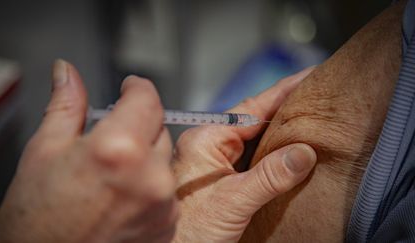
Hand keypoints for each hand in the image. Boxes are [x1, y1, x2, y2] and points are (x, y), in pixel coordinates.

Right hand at [0, 60, 176, 242]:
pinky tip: (121, 196)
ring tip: (110, 176)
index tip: (130, 88)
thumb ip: (66, 105)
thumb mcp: (45, 150)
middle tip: (109, 141)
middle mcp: (150, 177)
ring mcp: (163, 205)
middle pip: (158, 128)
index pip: (147, 98)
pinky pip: (167, 190)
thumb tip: (68, 73)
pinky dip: (150, 186)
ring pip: (164, 160)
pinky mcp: (167, 225)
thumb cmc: (36, 219)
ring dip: (144, 158)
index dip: (136, 88)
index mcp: (118, 149)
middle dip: (137, 126)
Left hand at [172, 67, 316, 241]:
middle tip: (316, 100)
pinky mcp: (219, 179)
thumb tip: (303, 152)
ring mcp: (214, 162)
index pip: (252, 108)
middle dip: (285, 112)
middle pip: (254, 122)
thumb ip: (269, 176)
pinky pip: (250, 160)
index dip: (283, 91)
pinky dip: (271, 157)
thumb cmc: (188, 231)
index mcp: (206, 140)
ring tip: (308, 124)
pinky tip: (288, 157)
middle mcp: (209, 146)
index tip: (309, 76)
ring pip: (253, 142)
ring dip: (279, 136)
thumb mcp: (233, 202)